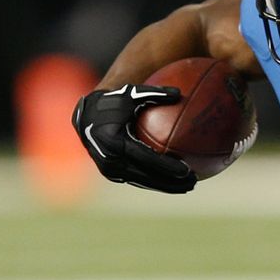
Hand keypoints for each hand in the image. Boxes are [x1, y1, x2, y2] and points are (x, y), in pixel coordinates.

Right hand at [72, 84, 196, 193]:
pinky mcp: (111, 174)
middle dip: (171, 182)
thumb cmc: (112, 101)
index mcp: (114, 141)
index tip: (187, 170)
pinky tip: (174, 183)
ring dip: (166, 186)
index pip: (146, 158)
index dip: (167, 166)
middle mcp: (110, 159)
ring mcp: (110, 169)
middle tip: (193, 182)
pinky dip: (155, 183)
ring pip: (143, 182)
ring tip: (188, 186)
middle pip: (147, 176)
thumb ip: (155, 93)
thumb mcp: (131, 94)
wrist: (86, 116)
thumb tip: (179, 93)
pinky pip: (137, 180)